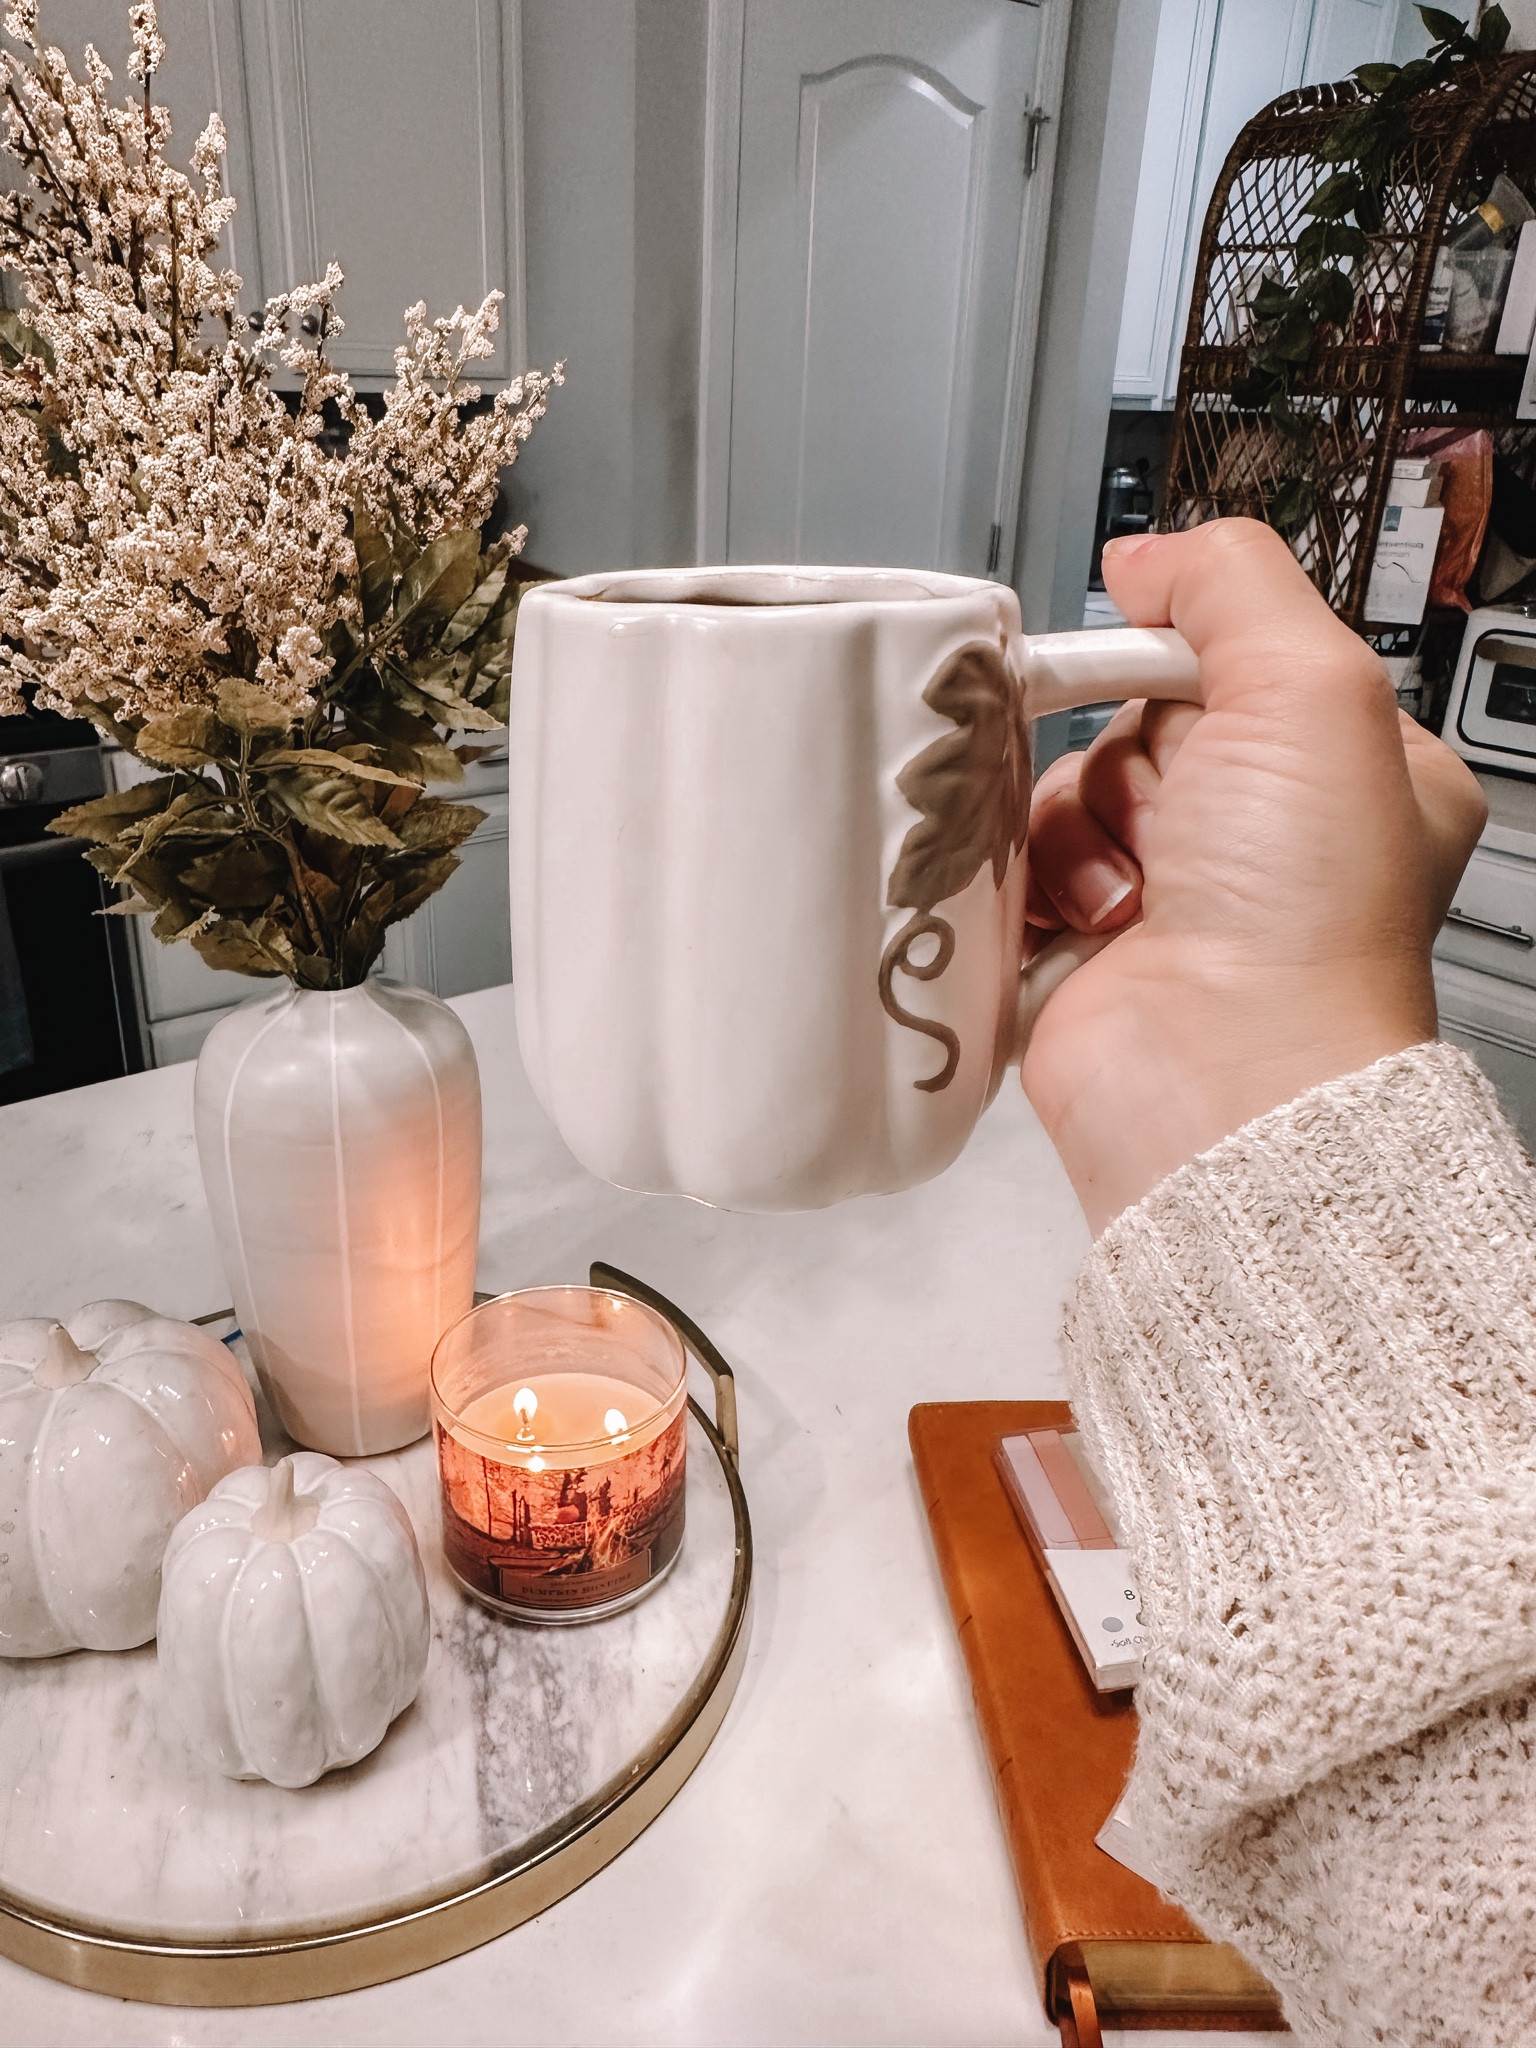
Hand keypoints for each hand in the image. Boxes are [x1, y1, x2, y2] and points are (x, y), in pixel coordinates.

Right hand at [1020, 519, 1485, 1232]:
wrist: (1224, 1079)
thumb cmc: (1305, 911)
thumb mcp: (1312, 687)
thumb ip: (1231, 582)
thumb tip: (1143, 558)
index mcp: (1350, 775)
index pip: (1235, 664)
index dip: (1185, 666)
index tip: (1169, 686)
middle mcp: (1264, 838)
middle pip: (1137, 721)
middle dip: (1135, 760)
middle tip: (1177, 821)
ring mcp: (1174, 900)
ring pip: (1070, 791)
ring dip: (1083, 829)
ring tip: (1130, 896)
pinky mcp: (1086, 950)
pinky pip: (1020, 867)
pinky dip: (1034, 884)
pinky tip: (1081, 924)